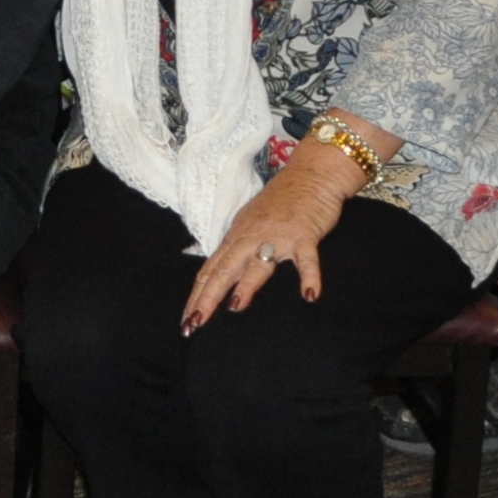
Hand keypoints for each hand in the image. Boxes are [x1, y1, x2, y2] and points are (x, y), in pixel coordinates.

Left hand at [183, 155, 359, 330]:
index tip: (187, 320)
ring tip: (235, 307)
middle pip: (224, 270)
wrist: (310, 175)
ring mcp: (277, 236)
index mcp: (236, 237)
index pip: (210, 270)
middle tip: (194, 323)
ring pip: (258, 263)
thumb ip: (238, 249)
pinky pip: (306, 259)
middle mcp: (251, 237)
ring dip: (247, 284)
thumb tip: (221, 275)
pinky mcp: (304, 235)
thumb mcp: (250, 224)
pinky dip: (309, 277)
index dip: (197, 295)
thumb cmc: (280, 203)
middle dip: (207, 298)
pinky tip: (310, 296)